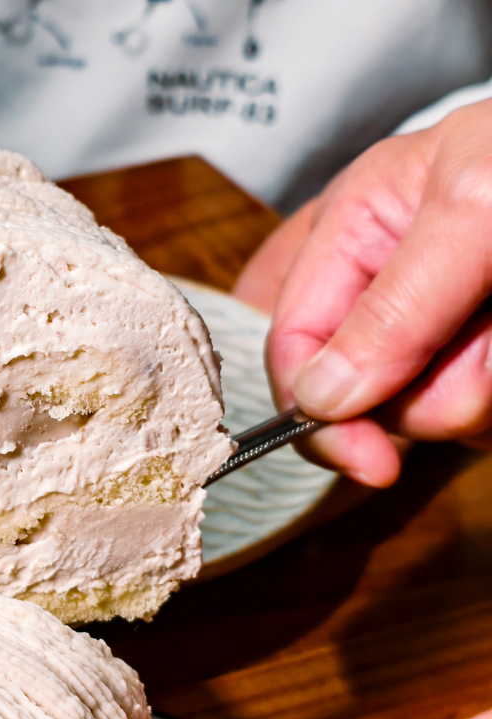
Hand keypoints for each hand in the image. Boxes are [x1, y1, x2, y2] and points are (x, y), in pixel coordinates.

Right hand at [234, 99, 491, 486]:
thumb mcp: (472, 209)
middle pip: (368, 394)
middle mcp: (385, 285)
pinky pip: (480, 418)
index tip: (374, 461)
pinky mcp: (482, 357)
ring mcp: (440, 328)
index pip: (294, 344)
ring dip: (486, 389)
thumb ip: (394, 306)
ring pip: (435, 412)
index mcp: (351, 233)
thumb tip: (321, 398)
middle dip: (435, 387)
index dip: (319, 412)